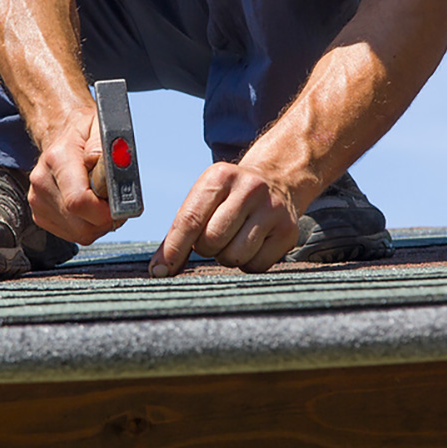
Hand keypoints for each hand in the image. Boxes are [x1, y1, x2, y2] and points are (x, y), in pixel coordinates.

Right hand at [27, 109, 116, 244]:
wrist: (59, 131)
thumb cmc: (84, 132)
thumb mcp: (102, 126)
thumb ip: (106, 149)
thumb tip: (108, 172)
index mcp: (58, 159)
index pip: (79, 201)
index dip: (105, 211)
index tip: (119, 204)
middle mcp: (42, 182)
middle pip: (82, 225)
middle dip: (106, 219)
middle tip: (114, 200)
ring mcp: (38, 200)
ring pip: (80, 233)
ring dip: (98, 223)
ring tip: (102, 200)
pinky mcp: (40, 214)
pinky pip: (73, 234)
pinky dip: (87, 225)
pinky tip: (90, 206)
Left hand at [148, 162, 299, 275]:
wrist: (278, 179)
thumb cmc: (230, 196)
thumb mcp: (205, 197)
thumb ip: (180, 230)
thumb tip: (158, 269)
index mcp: (220, 176)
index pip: (190, 219)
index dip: (173, 249)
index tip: (160, 270)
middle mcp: (249, 189)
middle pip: (211, 241)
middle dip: (205, 248)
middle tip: (212, 238)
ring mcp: (272, 210)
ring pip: (234, 256)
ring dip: (226, 256)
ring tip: (233, 239)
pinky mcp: (288, 231)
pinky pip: (256, 266)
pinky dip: (248, 262)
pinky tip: (252, 244)